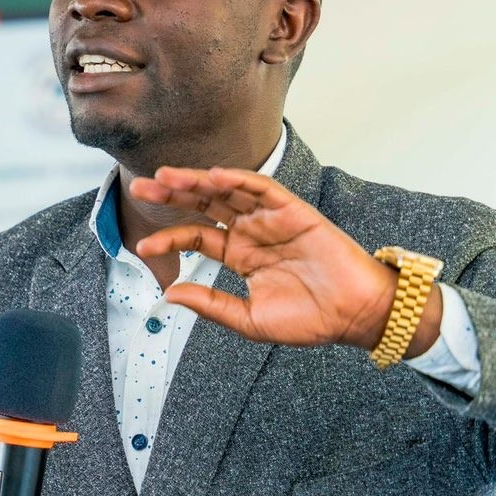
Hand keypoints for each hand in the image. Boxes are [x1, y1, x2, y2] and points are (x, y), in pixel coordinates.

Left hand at [131, 167, 438, 352]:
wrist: (354, 316)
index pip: (197, 236)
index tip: (143, 246)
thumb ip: (211, 305)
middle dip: (173, 194)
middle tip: (141, 187)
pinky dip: (240, 179)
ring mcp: (272, 219)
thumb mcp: (249, 320)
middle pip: (205, 204)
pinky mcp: (294, 211)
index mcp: (241, 255)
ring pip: (228, 191)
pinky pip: (264, 189)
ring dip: (198, 180)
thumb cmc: (310, 320)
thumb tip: (169, 295)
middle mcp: (253, 231)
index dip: (170, 237)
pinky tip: (214, 175)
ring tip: (168, 176)